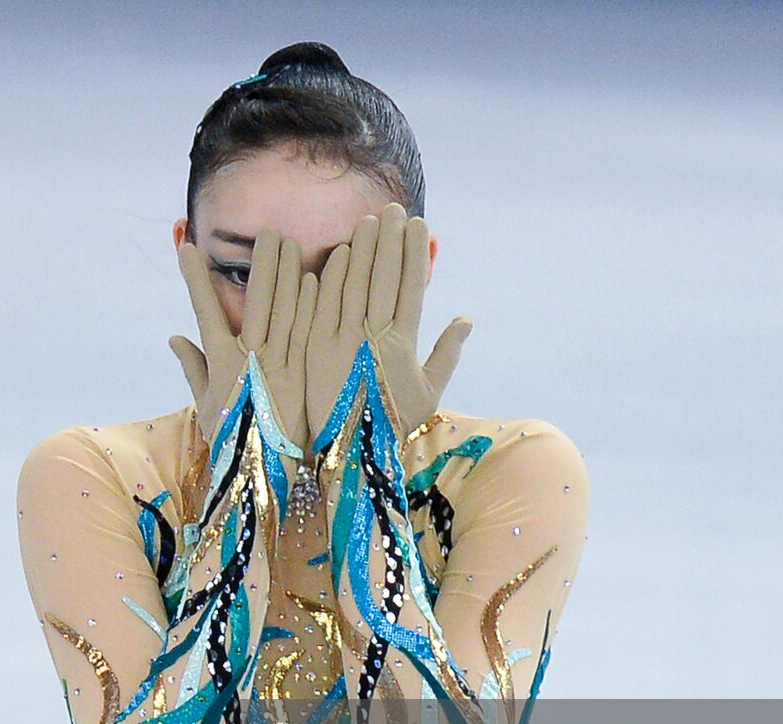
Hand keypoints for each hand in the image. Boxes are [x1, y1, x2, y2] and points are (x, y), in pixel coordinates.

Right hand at [171, 229, 316, 452]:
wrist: (264, 477)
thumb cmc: (233, 441)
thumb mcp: (207, 406)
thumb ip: (193, 367)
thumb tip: (174, 338)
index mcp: (221, 364)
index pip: (205, 310)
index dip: (196, 277)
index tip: (187, 246)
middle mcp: (249, 360)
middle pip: (257, 301)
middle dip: (261, 265)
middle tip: (266, 232)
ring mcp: (279, 366)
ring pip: (286, 310)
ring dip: (289, 274)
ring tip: (291, 243)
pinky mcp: (304, 376)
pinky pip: (309, 332)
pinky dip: (312, 304)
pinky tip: (316, 277)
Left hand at [307, 202, 472, 441]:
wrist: (352, 454)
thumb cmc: (393, 424)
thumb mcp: (429, 392)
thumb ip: (448, 353)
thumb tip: (466, 318)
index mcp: (404, 344)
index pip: (411, 286)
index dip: (414, 253)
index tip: (418, 225)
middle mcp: (374, 337)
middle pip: (382, 277)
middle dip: (389, 240)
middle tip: (393, 210)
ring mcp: (342, 340)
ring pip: (353, 284)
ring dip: (362, 249)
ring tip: (368, 222)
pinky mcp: (315, 347)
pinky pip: (323, 303)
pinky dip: (332, 276)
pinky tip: (340, 253)